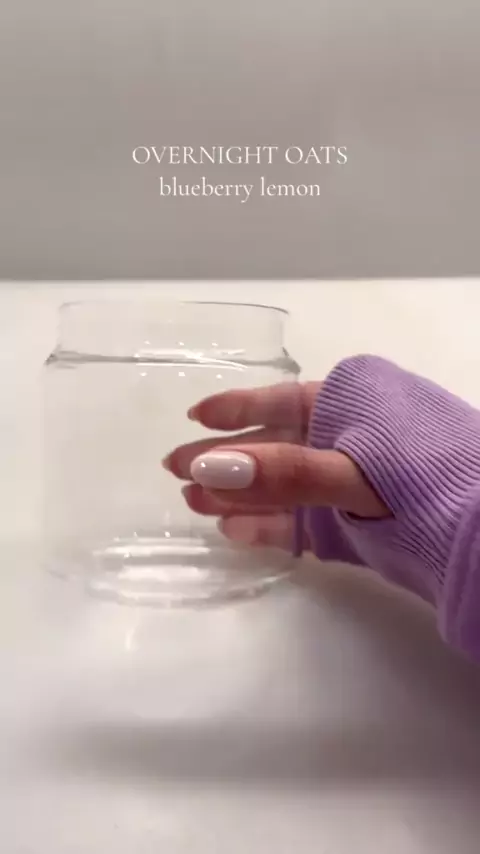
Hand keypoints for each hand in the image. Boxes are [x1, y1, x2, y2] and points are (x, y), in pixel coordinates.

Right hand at [163, 383, 388, 550]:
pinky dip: (268, 527)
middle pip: (273, 447)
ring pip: (282, 487)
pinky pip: (302, 523)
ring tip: (193, 504)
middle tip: (173, 469)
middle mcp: (344, 441)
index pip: (282, 402)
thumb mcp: (354, 470)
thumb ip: (286, 472)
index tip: (194, 417)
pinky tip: (231, 531)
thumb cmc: (423, 479)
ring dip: (238, 495)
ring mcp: (347, 486)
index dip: (237, 409)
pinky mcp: (352, 528)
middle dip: (224, 458)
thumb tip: (209, 468)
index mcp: (351, 406)